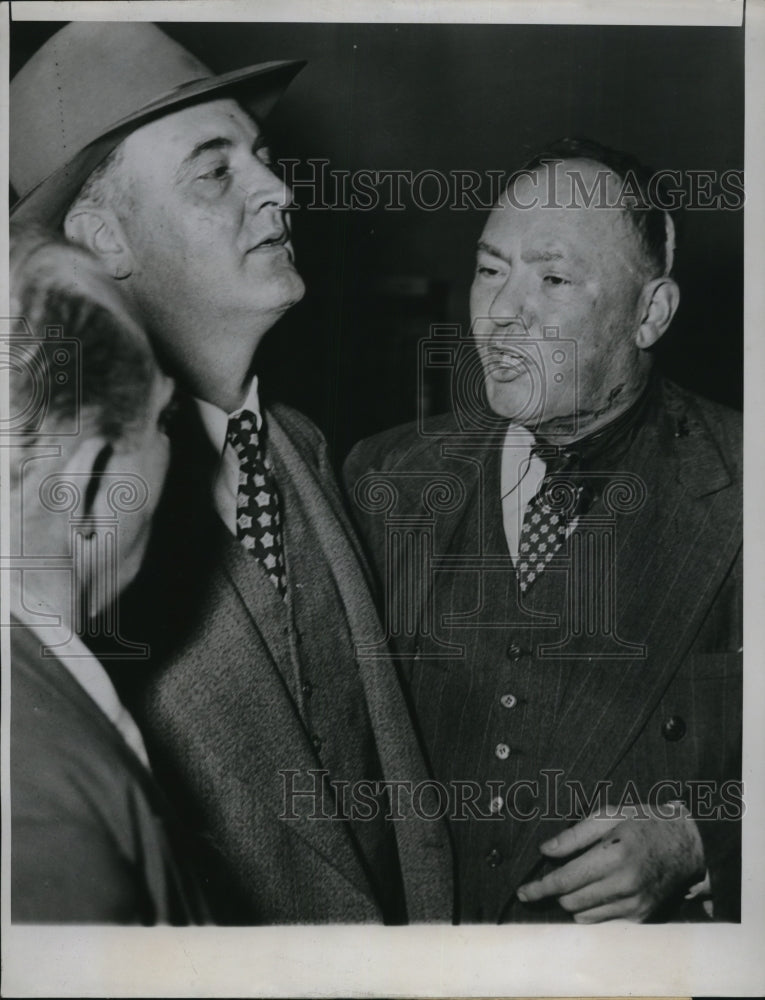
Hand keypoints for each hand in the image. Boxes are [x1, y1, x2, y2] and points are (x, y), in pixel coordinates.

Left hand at [516, 802, 705, 922]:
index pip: (566, 880)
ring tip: (580, 880)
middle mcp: (625, 884)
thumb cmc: (643, 823)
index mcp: (614, 855)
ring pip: (583, 915)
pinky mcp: (641, 916)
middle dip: (556, 891)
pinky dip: (590, 909)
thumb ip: (574, 835)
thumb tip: (545, 851)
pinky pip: (602, 921)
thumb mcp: (609, 815)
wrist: (687, 845)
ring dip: (572, 900)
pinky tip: (597, 890)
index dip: (540, 887)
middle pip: (571, 900)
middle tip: (556, 875)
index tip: (522, 892)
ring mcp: (634, 904)